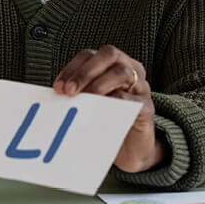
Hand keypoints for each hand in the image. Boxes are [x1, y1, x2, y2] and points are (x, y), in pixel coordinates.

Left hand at [54, 46, 164, 172]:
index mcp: (113, 65)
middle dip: (86, 71)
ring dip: (100, 84)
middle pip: (110, 54)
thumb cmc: (107, 122)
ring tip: (86, 100)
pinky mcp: (147, 108)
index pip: (90, 55)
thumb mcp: (89, 105)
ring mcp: (141, 88)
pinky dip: (117, 101)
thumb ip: (77, 95)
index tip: (58, 88)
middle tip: (70, 91)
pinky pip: (134, 99)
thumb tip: (57, 94)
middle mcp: (130, 70)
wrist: (130, 149)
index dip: (73, 67)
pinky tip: (103, 110)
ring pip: (124, 72)